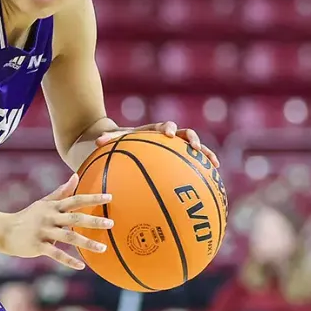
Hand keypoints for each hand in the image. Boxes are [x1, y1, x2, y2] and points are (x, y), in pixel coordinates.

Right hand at [1, 173, 113, 269]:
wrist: (4, 231)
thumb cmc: (28, 216)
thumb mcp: (44, 203)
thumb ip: (61, 191)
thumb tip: (76, 176)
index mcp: (53, 206)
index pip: (75, 199)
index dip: (92, 198)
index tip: (110, 197)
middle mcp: (49, 217)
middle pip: (75, 217)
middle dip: (93, 220)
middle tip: (111, 223)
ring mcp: (44, 232)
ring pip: (69, 237)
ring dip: (87, 242)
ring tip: (103, 248)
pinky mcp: (38, 246)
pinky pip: (56, 254)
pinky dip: (69, 260)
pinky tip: (81, 266)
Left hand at [95, 121, 219, 167]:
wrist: (121, 143)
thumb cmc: (116, 143)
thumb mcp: (111, 141)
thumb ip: (107, 140)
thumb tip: (96, 141)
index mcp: (154, 131)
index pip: (164, 126)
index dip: (168, 128)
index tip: (169, 134)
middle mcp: (168, 137)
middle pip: (185, 134)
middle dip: (192, 139)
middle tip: (194, 148)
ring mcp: (175, 148)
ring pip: (194, 148)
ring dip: (205, 153)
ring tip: (214, 164)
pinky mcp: (178, 159)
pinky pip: (192, 164)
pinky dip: (202, 170)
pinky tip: (210, 184)